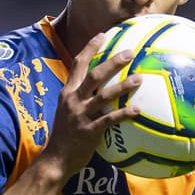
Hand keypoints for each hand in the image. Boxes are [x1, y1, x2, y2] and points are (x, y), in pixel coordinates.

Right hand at [38, 34, 142, 179]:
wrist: (56, 159)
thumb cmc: (66, 135)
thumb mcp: (67, 110)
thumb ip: (81, 97)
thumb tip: (101, 87)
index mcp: (67, 92)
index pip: (78, 64)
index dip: (90, 48)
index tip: (103, 35)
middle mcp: (73, 100)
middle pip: (93, 75)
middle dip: (111, 62)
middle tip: (129, 52)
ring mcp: (80, 115)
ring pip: (103, 96)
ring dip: (122, 86)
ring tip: (139, 78)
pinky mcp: (88, 131)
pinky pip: (109, 120)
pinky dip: (124, 114)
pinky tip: (138, 110)